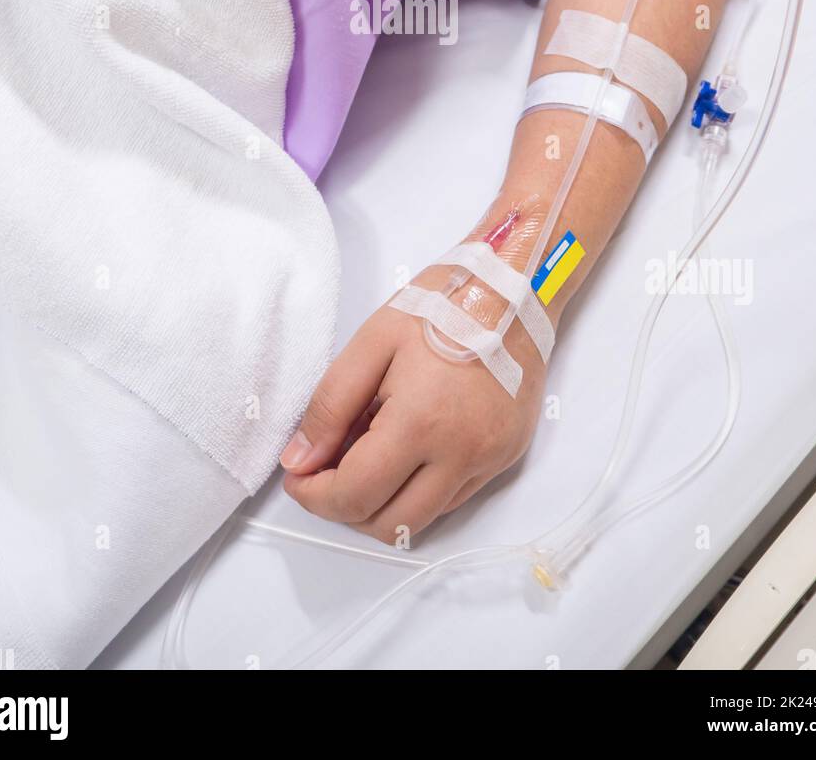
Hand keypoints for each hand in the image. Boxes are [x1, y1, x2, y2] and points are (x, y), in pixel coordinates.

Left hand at [280, 252, 546, 544]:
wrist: (518, 289)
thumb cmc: (443, 305)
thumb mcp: (373, 341)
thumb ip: (331, 405)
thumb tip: (299, 460)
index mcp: (421, 422)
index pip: (355, 495)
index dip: (314, 495)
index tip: (297, 475)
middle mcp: (460, 456)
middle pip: (388, 525)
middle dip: (345, 509)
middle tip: (324, 471)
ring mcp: (488, 461)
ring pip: (421, 521)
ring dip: (382, 504)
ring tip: (367, 452)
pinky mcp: (505, 458)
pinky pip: (451, 499)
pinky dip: (417, 489)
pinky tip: (406, 448)